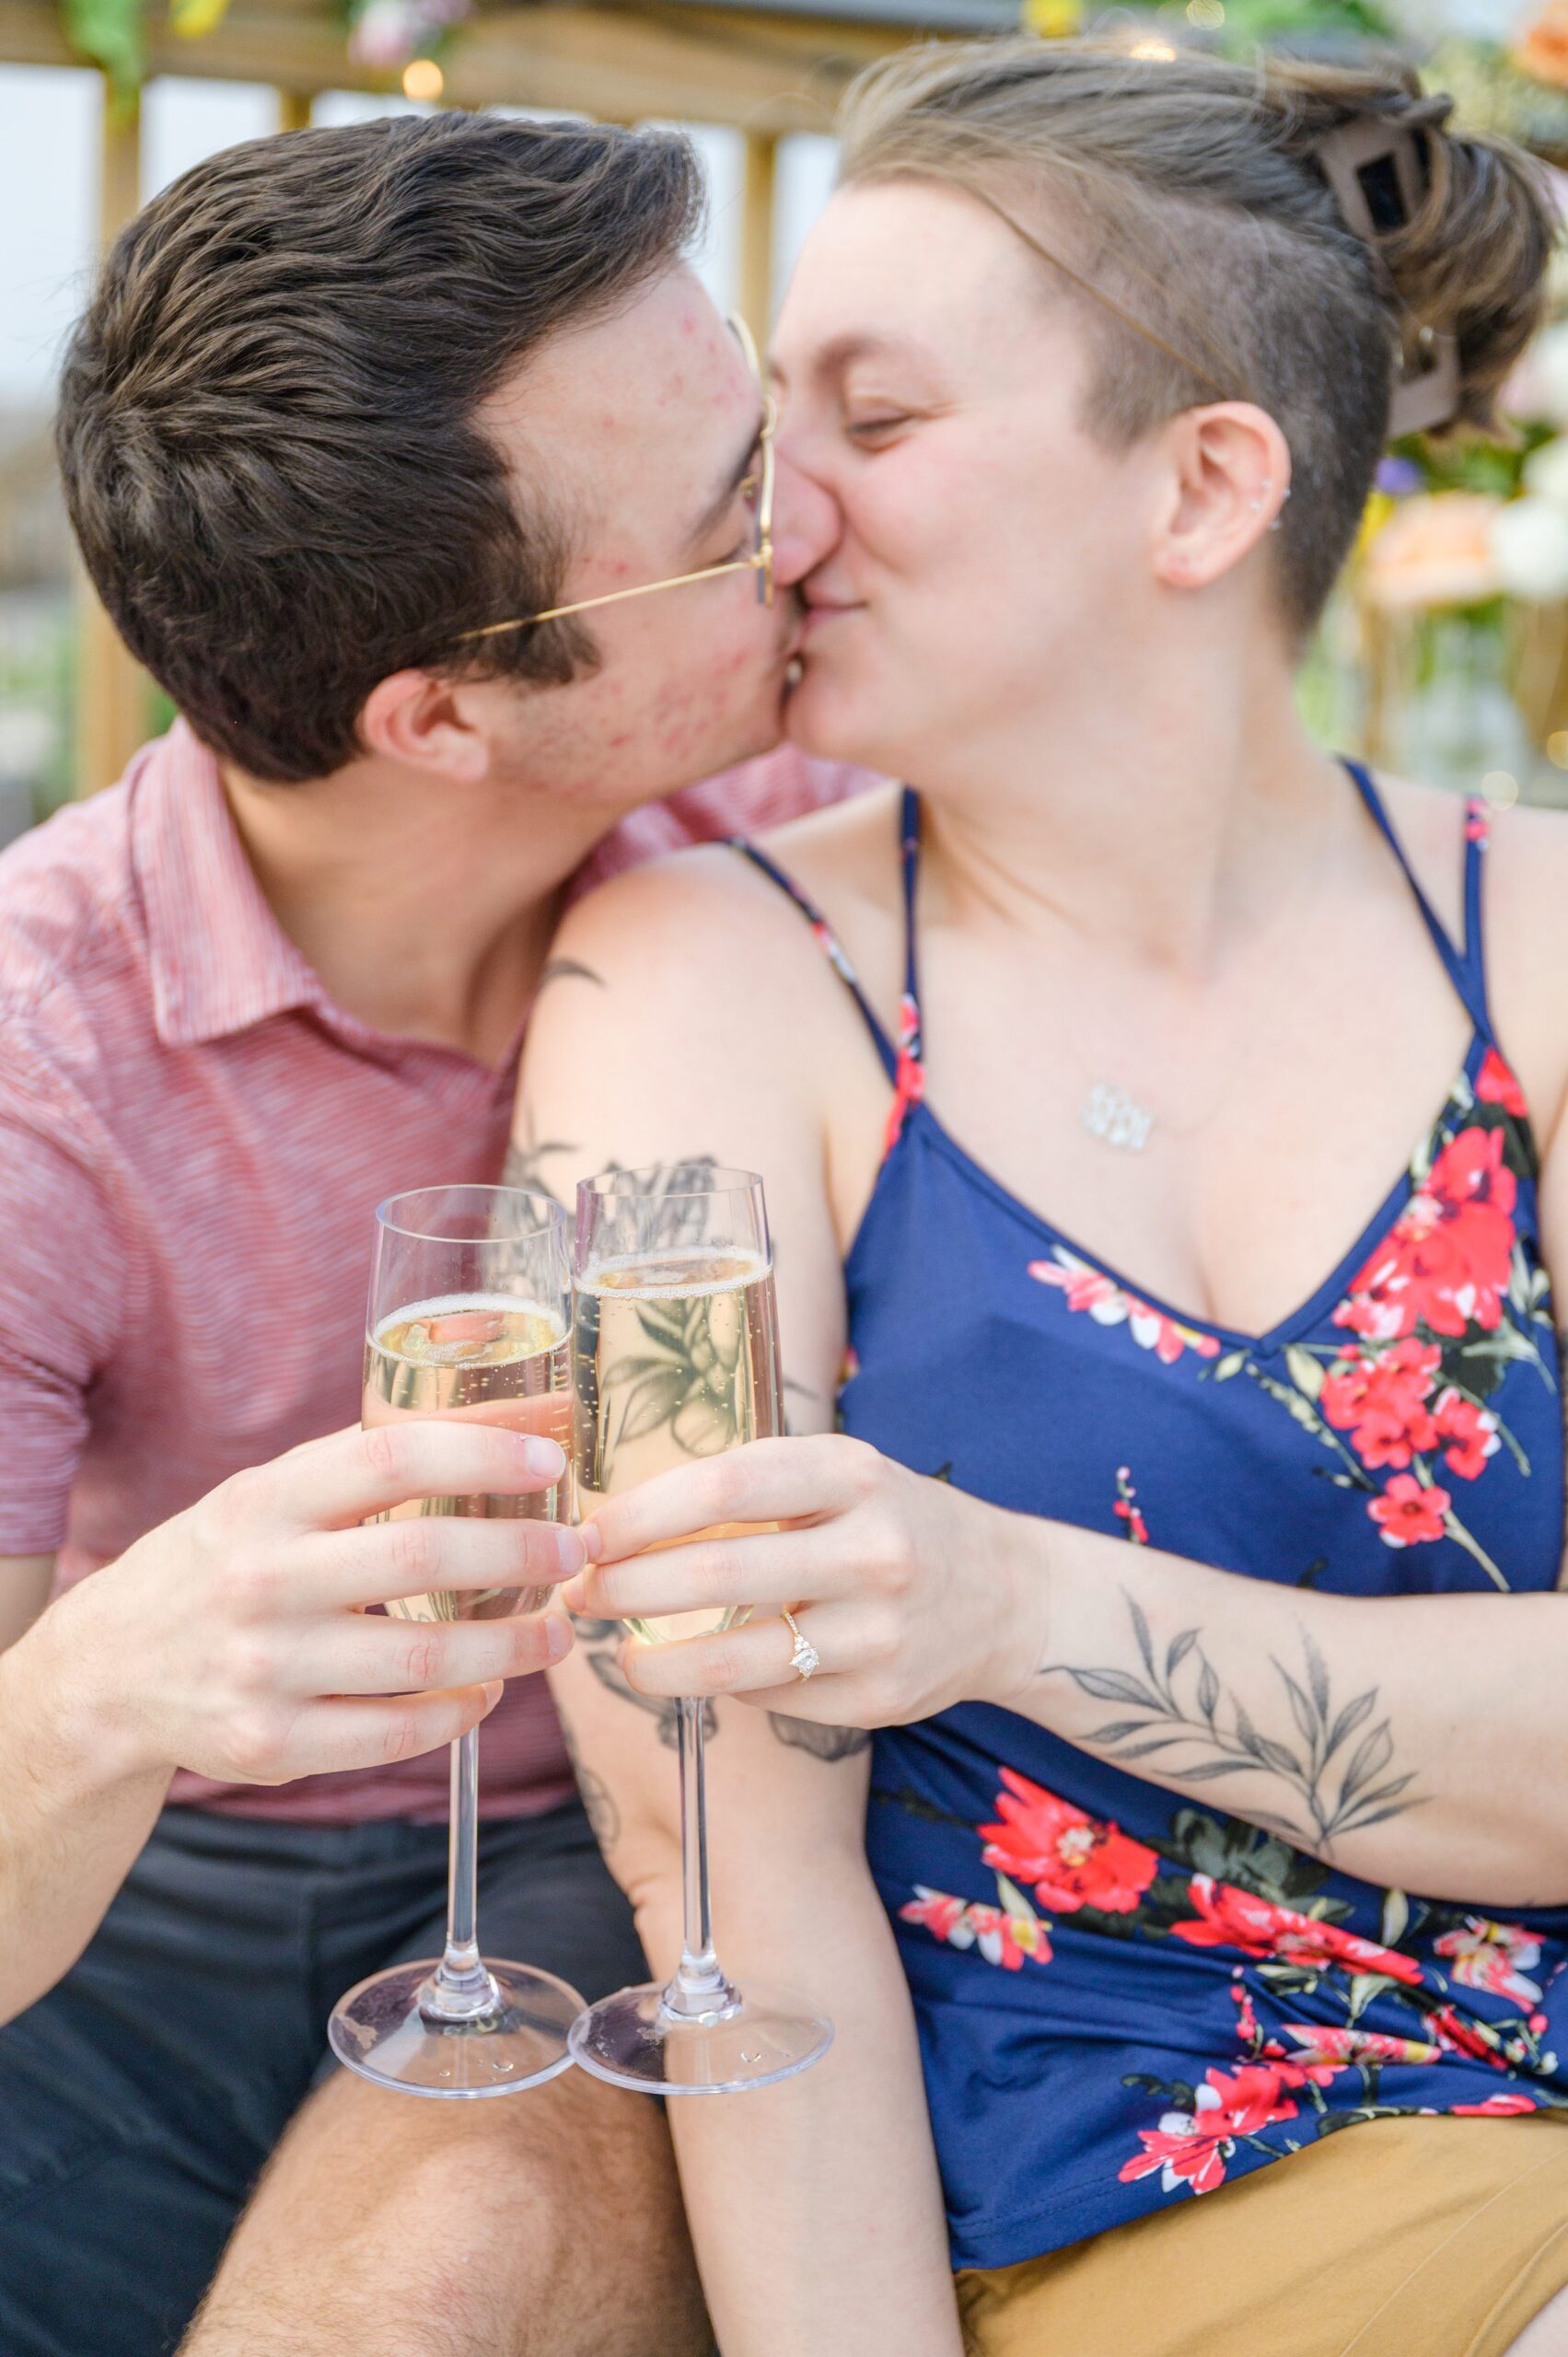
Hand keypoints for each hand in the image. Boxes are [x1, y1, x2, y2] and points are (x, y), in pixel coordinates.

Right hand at [50, 1422, 581, 1786]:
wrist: (106, 1675)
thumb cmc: (220, 1565)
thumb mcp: (266, 1496)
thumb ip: (363, 1467)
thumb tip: (505, 1428)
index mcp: (264, 1501)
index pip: (389, 1457)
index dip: (481, 1454)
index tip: (550, 1464)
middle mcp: (260, 1580)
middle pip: (423, 1557)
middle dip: (523, 1553)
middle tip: (577, 1551)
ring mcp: (264, 1668)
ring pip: (424, 1657)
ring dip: (512, 1645)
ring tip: (557, 1633)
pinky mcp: (269, 1743)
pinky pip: (395, 1733)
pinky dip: (460, 1713)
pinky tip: (489, 1690)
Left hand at [565, 1435, 1046, 1727]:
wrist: (1006, 1596)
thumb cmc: (891, 1520)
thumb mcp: (840, 1475)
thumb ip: (752, 1488)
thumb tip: (620, 1519)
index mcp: (854, 1474)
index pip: (724, 1486)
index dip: (641, 1513)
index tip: (588, 1532)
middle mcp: (873, 1550)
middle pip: (716, 1573)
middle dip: (625, 1587)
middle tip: (579, 1591)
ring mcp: (879, 1632)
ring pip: (734, 1661)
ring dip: (654, 1663)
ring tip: (620, 1653)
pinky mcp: (879, 1699)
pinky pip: (771, 1699)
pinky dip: (725, 1686)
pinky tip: (705, 1671)